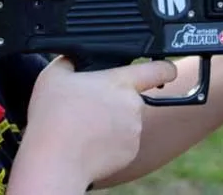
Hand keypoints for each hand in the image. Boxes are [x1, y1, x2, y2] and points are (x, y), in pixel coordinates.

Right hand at [21, 56, 176, 185]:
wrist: (55, 161)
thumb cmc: (54, 117)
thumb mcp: (54, 75)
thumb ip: (71, 62)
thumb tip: (74, 60)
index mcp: (120, 83)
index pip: (158, 69)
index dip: (165, 67)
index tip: (168, 69)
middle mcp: (133, 106)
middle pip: (131, 97)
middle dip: (115, 100)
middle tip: (88, 106)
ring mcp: (134, 132)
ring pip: (125, 121)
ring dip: (111, 122)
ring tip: (83, 127)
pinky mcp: (130, 153)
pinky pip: (123, 142)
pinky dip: (109, 142)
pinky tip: (88, 142)